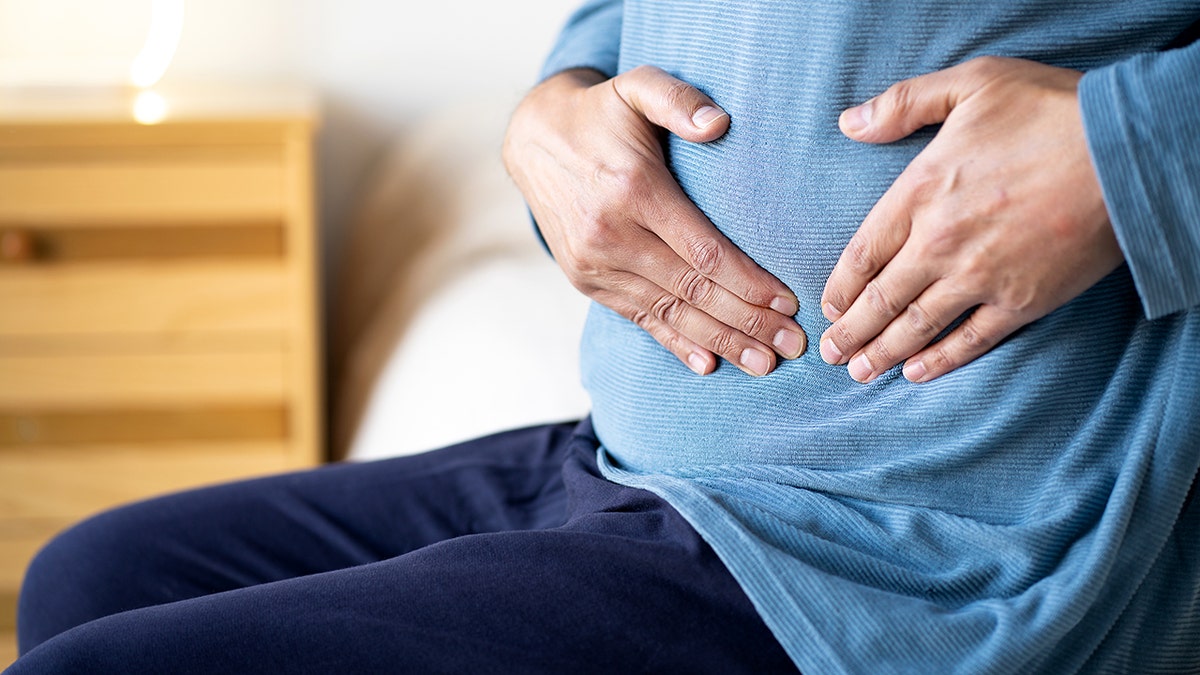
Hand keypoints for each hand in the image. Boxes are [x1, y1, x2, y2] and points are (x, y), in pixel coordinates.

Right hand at [503, 66, 805, 376]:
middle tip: (792, 345)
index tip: (788, 303)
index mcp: (632, 191)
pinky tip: (708, 364)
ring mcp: (594, 264)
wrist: (532, 141)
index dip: (748, 282)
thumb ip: (677, 99)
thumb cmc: (601, 114)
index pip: (703, 250)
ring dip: (720, 342)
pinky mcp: (586, 280)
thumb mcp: (636, 87)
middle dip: (747, 322)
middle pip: (692, 291)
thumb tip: (718, 123)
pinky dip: (675, 344)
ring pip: (669, 312)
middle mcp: (610, 235)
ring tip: (764, 364)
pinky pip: (638, 318)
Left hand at [819, 56, 1122, 382]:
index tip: (828, 307)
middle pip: (881, 300)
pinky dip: (941, 361)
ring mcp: (980, 277)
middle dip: (851, 333)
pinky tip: (918, 373)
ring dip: (883, 354)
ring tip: (859, 373)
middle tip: (830, 354)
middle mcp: (940, 243)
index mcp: (920, 192)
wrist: (1128, 151)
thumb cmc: (1051, 111)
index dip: (840, 286)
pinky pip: (971, 340)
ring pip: (916, 326)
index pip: (862, 253)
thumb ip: (903, 104)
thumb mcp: (970, 85)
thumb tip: (848, 123)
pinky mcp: (1022, 301)